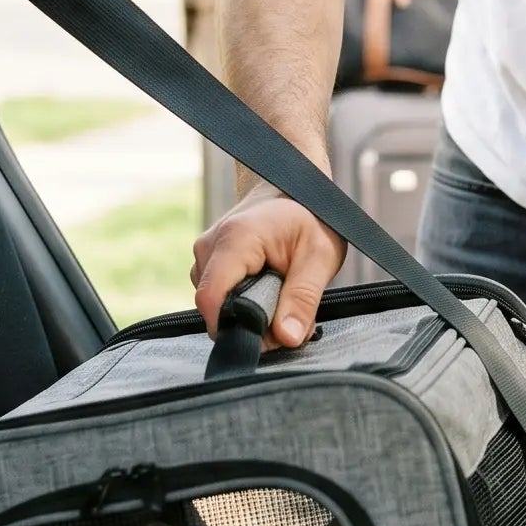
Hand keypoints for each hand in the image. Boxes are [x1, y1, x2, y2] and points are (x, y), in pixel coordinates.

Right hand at [191, 182, 346, 346]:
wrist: (295, 187)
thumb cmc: (310, 215)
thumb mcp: (320, 257)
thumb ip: (303, 299)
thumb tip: (287, 338)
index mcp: (236, 239)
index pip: (211, 299)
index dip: (236, 328)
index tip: (270, 338)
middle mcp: (210, 245)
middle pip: (215, 307)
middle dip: (253, 323)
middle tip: (290, 317)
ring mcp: (205, 252)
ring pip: (217, 304)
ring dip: (251, 312)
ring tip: (283, 297)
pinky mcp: (208, 261)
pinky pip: (219, 294)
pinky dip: (244, 301)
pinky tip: (269, 291)